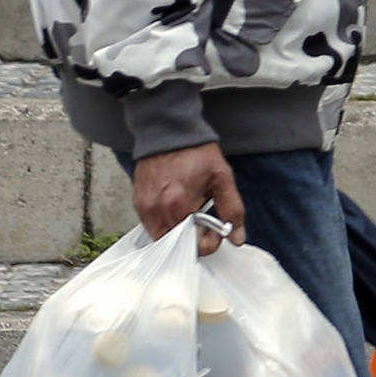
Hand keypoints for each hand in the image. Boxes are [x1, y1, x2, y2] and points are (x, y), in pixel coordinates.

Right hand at [132, 142, 246, 254]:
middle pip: (176, 246)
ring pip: (162, 238)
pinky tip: (176, 206)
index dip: (210, 242)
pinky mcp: (138, 203)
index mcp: (179, 205)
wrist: (168, 130)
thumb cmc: (195, 151)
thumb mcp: (222, 177)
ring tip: (189, 210)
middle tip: (203, 219)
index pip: (194, 246)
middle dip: (193, 238)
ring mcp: (145, 208)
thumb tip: (237, 237)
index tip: (215, 229)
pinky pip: (151, 225)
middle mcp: (157, 210)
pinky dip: (165, 222)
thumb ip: (232, 209)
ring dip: (178, 232)